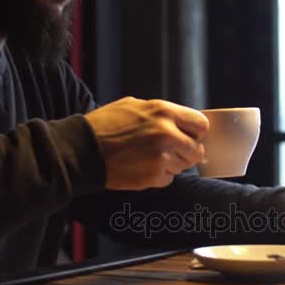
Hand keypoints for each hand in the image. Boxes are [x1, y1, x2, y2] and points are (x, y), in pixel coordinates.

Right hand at [84, 97, 208, 190]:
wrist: (82, 149)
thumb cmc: (105, 125)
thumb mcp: (135, 106)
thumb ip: (162, 114)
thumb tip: (183, 123)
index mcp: (164, 112)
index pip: (201, 125)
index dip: (196, 132)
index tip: (189, 136)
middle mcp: (167, 134)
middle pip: (197, 150)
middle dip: (186, 152)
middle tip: (170, 151)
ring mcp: (161, 157)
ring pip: (183, 166)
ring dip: (171, 164)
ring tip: (148, 158)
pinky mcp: (153, 177)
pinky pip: (168, 179)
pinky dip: (158, 176)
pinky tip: (141, 167)